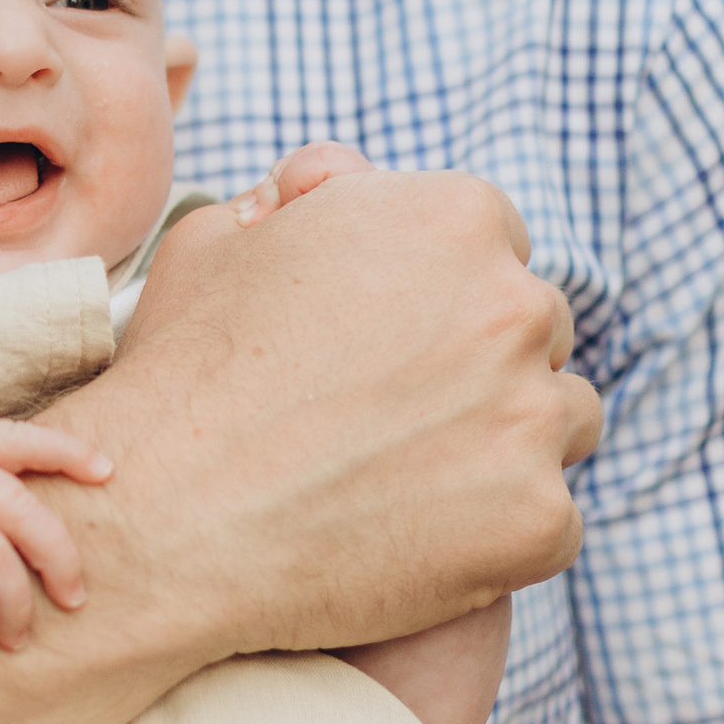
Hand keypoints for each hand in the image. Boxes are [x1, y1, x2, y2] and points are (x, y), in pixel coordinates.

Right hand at [102, 145, 596, 657]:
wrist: (161, 523)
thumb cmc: (181, 375)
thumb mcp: (221, 236)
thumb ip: (307, 193)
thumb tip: (341, 182)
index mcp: (453, 217)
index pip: (495, 247)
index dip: (438, 295)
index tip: (391, 344)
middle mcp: (513, 305)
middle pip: (536, 331)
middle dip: (481, 367)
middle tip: (392, 419)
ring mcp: (533, 418)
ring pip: (562, 421)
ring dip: (507, 443)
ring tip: (408, 480)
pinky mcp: (538, 520)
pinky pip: (552, 521)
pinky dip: (498, 536)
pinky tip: (415, 541)